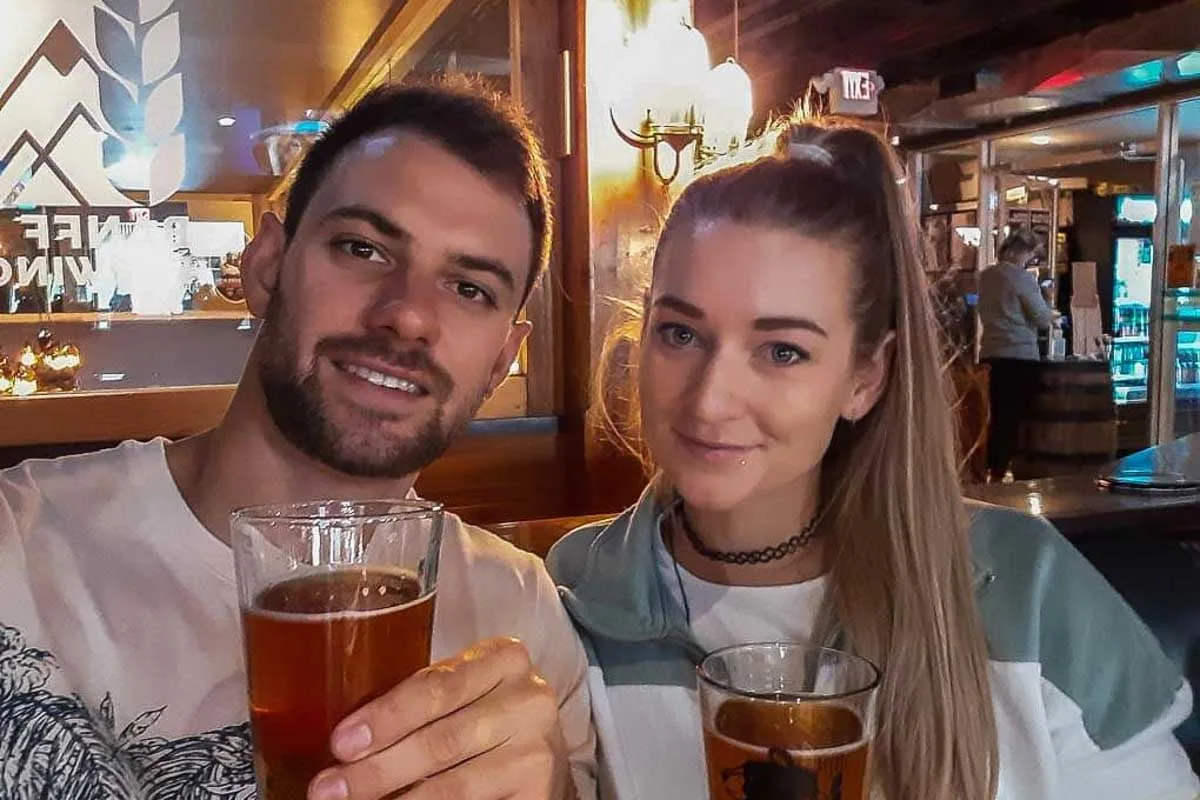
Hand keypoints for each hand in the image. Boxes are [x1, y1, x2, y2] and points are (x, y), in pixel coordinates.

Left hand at [308, 637, 573, 799]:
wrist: (540, 757)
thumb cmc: (486, 716)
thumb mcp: (464, 692)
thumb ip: (421, 701)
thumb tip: (344, 739)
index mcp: (504, 659)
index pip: (438, 686)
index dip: (386, 717)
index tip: (340, 743)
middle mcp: (529, 700)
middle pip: (442, 739)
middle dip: (378, 768)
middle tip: (330, 787)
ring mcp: (538, 750)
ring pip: (454, 785)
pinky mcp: (538, 793)